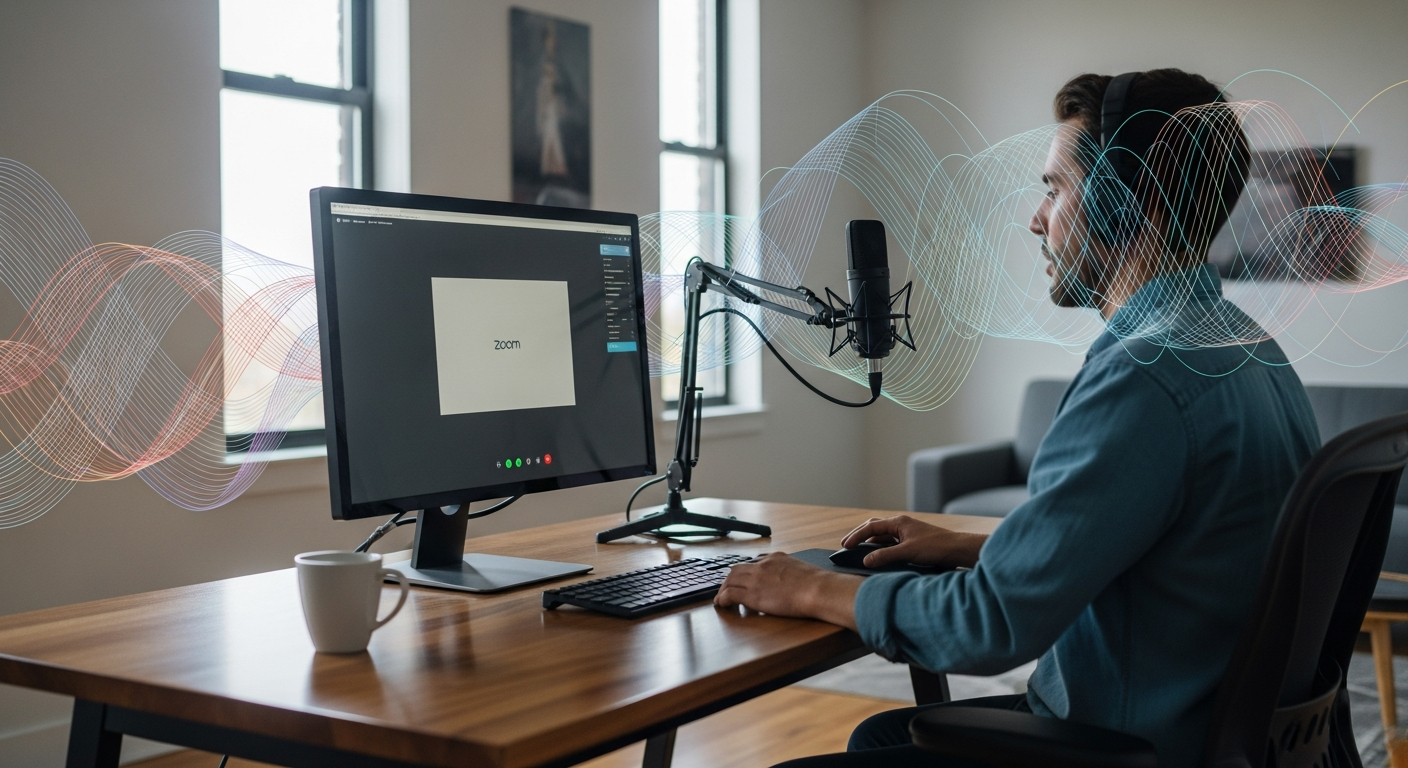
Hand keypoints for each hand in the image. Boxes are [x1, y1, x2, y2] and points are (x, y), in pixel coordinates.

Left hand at [715, 553, 862, 629]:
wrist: (818, 589)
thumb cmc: (819, 584)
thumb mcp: (804, 570)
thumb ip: (794, 573)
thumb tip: (797, 583)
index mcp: (776, 558)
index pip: (754, 562)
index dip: (746, 572)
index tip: (744, 579)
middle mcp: (763, 565)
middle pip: (737, 569)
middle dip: (730, 579)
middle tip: (727, 589)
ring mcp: (756, 579)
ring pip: (730, 580)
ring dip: (723, 589)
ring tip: (721, 599)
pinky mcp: (752, 594)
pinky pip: (729, 594)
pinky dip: (722, 599)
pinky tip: (721, 605)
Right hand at [841, 515, 985, 569]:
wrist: (957, 550)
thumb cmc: (935, 547)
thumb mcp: (907, 552)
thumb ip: (885, 556)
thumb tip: (866, 560)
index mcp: (899, 522)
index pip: (871, 527)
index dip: (856, 536)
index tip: (845, 546)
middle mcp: (902, 525)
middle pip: (875, 527)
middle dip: (860, 535)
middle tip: (846, 545)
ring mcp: (908, 533)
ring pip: (883, 535)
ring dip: (870, 542)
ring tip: (859, 550)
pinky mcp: (913, 542)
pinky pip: (892, 542)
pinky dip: (881, 547)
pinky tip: (879, 555)